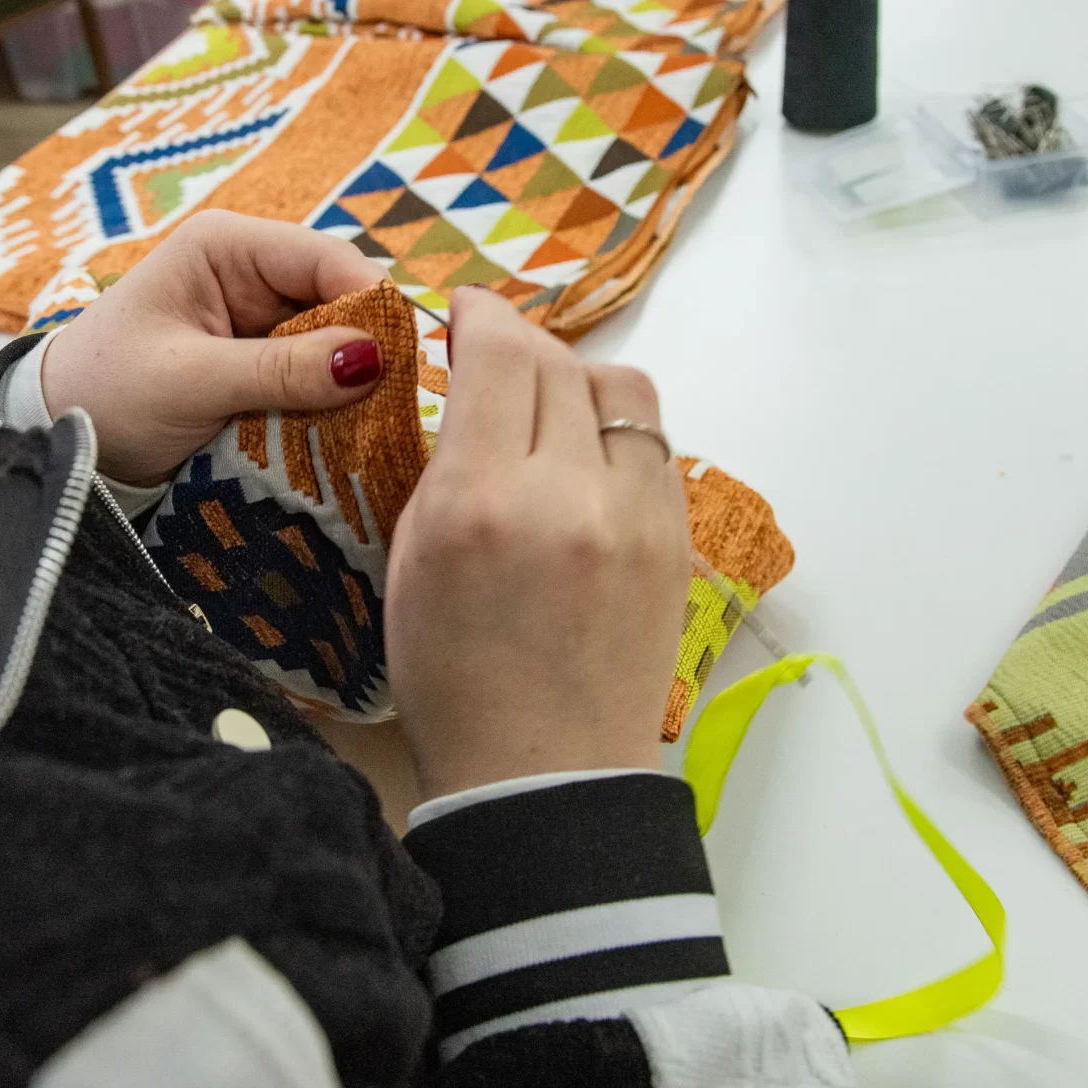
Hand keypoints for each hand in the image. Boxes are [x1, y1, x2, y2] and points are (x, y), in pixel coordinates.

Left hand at [38, 211, 389, 485]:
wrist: (55, 437)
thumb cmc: (106, 394)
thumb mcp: (193, 382)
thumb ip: (282, 370)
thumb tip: (372, 360)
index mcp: (227, 246)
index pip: (327, 259)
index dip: (372, 307)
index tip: (401, 366)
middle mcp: (250, 271)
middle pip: (341, 301)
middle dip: (364, 352)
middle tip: (391, 410)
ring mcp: (257, 317)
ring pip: (335, 344)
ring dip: (348, 386)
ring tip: (370, 429)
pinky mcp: (260, 361)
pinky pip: (314, 376)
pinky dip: (327, 405)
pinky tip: (341, 435)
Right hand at [383, 287, 689, 800]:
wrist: (543, 774)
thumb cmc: (450, 677)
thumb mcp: (410, 559)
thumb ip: (444, 463)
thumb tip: (468, 387)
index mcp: (481, 500)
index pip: (496, 351)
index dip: (477, 314)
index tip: (461, 314)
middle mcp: (568, 493)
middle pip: (556, 360)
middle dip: (519, 344)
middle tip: (493, 358)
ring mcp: (636, 515)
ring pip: (621, 388)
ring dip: (579, 380)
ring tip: (549, 409)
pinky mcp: (677, 540)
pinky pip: (654, 444)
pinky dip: (617, 434)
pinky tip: (587, 461)